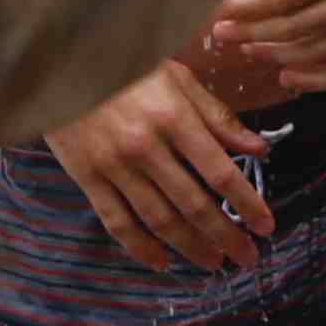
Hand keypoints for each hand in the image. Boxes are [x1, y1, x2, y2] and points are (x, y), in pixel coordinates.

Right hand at [44, 62, 276, 272]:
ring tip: (213, 262)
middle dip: (226, 236)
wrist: (58, 63)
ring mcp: (113, 164)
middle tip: (247, 257)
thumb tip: (259, 148)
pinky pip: (116, 220)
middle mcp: (145, 146)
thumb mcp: (176, 78)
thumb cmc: (124, 67)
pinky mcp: (86, 175)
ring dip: (191, 246)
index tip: (266, 226)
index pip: (220, 173)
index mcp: (173, 118)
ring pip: (159, 218)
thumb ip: (216, 116)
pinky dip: (140, 246)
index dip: (248, 204)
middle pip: (194, 204)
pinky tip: (161, 261)